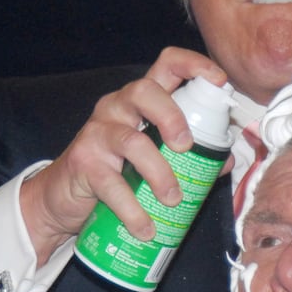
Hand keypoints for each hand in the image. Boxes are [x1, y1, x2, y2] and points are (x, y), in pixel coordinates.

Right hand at [19, 48, 227, 264]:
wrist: (64, 197)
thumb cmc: (118, 170)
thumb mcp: (154, 156)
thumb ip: (190, 154)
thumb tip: (226, 161)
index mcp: (142, 99)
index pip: (167, 63)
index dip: (195, 65)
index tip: (220, 82)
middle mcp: (117, 106)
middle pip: (145, 91)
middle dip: (172, 117)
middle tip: (187, 148)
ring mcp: (97, 132)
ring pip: (133, 142)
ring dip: (160, 174)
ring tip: (173, 200)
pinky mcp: (84, 162)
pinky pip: (112, 185)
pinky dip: (133, 210)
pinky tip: (146, 228)